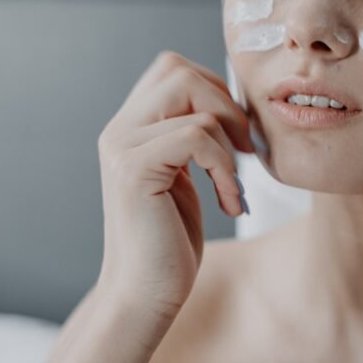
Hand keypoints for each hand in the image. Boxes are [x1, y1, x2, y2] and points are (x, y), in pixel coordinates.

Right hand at [95, 51, 254, 321]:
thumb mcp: (185, 175)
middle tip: (245, 151)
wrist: (145, 295)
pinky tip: (229, 204)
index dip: (215, 90)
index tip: (238, 136)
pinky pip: (197, 136)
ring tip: (233, 185)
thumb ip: (191, 135)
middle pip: (179, 69)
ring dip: (229, 144)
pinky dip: (225, 168)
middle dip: (226, 104)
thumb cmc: (170, 241)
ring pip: (193, 102)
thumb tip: (228, 100)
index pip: (173, 67)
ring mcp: (121, 147)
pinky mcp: (133, 170)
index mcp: (129, 127)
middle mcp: (118, 130)